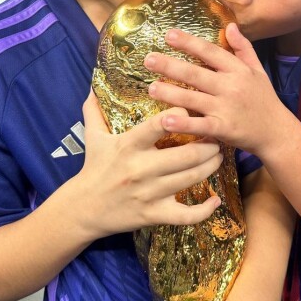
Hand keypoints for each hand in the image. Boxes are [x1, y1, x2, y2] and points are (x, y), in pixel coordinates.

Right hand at [71, 91, 222, 239]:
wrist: (82, 209)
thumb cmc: (93, 168)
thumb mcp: (92, 137)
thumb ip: (95, 109)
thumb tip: (95, 85)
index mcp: (129, 145)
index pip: (160, 125)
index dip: (182, 115)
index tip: (192, 111)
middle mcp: (141, 169)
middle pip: (188, 154)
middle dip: (210, 145)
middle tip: (217, 137)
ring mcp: (150, 193)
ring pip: (192, 178)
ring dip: (212, 166)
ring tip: (218, 156)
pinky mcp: (154, 215)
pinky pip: (186, 215)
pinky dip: (205, 210)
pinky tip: (216, 200)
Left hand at [144, 23, 288, 157]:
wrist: (276, 132)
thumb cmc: (264, 100)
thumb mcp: (258, 71)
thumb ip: (243, 49)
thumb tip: (230, 26)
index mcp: (237, 70)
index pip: (210, 52)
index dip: (188, 42)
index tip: (168, 34)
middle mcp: (230, 87)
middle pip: (196, 73)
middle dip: (170, 66)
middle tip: (148, 59)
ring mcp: (226, 108)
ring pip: (193, 98)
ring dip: (170, 93)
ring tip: (150, 88)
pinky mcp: (224, 129)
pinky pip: (200, 125)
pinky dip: (183, 123)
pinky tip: (166, 121)